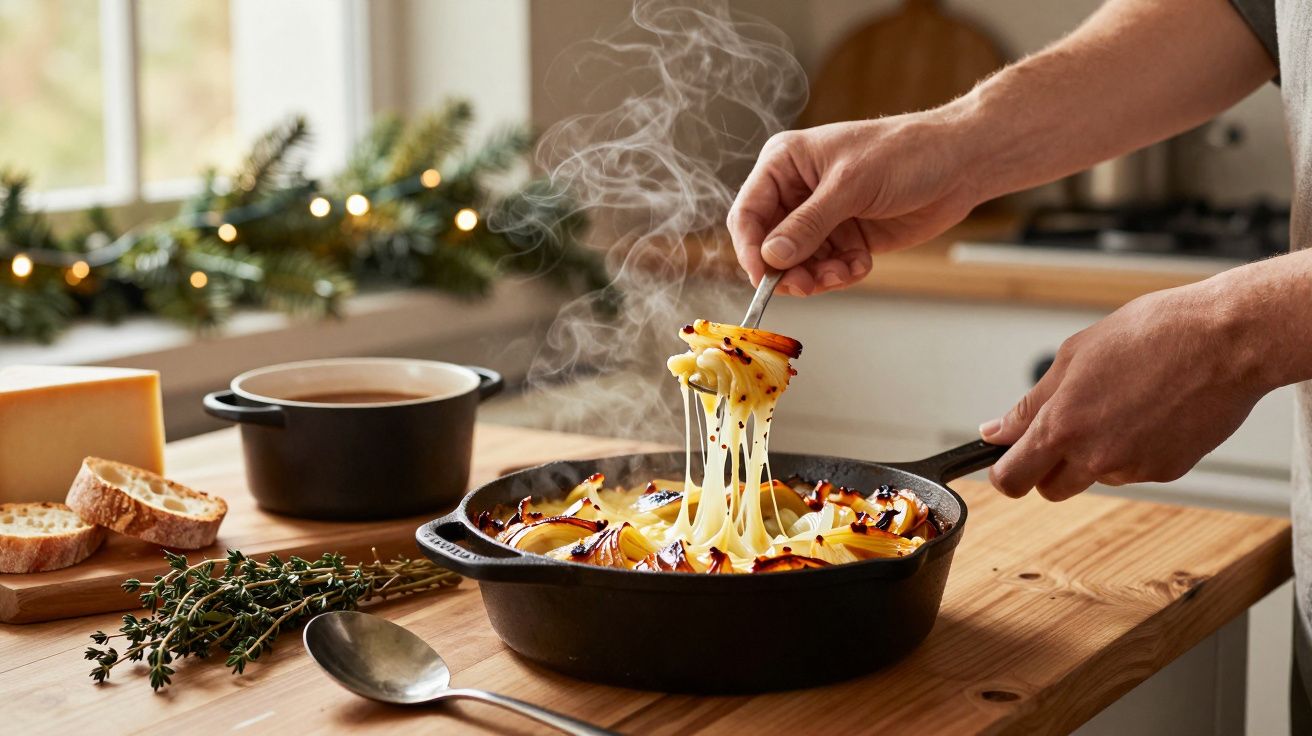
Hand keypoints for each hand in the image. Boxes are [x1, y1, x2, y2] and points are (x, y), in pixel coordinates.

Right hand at [727, 115, 980, 295]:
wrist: (959, 163)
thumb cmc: (904, 154)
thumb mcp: (851, 186)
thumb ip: (808, 224)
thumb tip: (770, 257)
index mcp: (785, 164)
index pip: (748, 213)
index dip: (750, 249)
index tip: (763, 278)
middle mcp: (796, 192)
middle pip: (769, 246)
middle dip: (787, 269)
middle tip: (807, 285)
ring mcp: (821, 217)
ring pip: (798, 264)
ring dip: (817, 276)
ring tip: (844, 273)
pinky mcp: (845, 237)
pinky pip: (827, 268)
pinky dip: (841, 274)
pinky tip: (862, 263)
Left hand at [978, 279, 1269, 499]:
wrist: (1226, 340)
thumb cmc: (1153, 335)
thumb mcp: (1074, 357)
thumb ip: (1031, 404)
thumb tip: (996, 431)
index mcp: (1062, 427)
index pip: (1012, 479)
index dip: (1005, 473)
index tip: (1006, 461)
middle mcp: (1095, 457)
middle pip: (1050, 488)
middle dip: (1048, 466)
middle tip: (1066, 427)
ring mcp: (1134, 468)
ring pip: (1095, 476)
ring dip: (1095, 454)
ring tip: (1121, 403)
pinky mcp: (1168, 472)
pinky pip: (1134, 469)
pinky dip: (1134, 449)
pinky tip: (1151, 411)